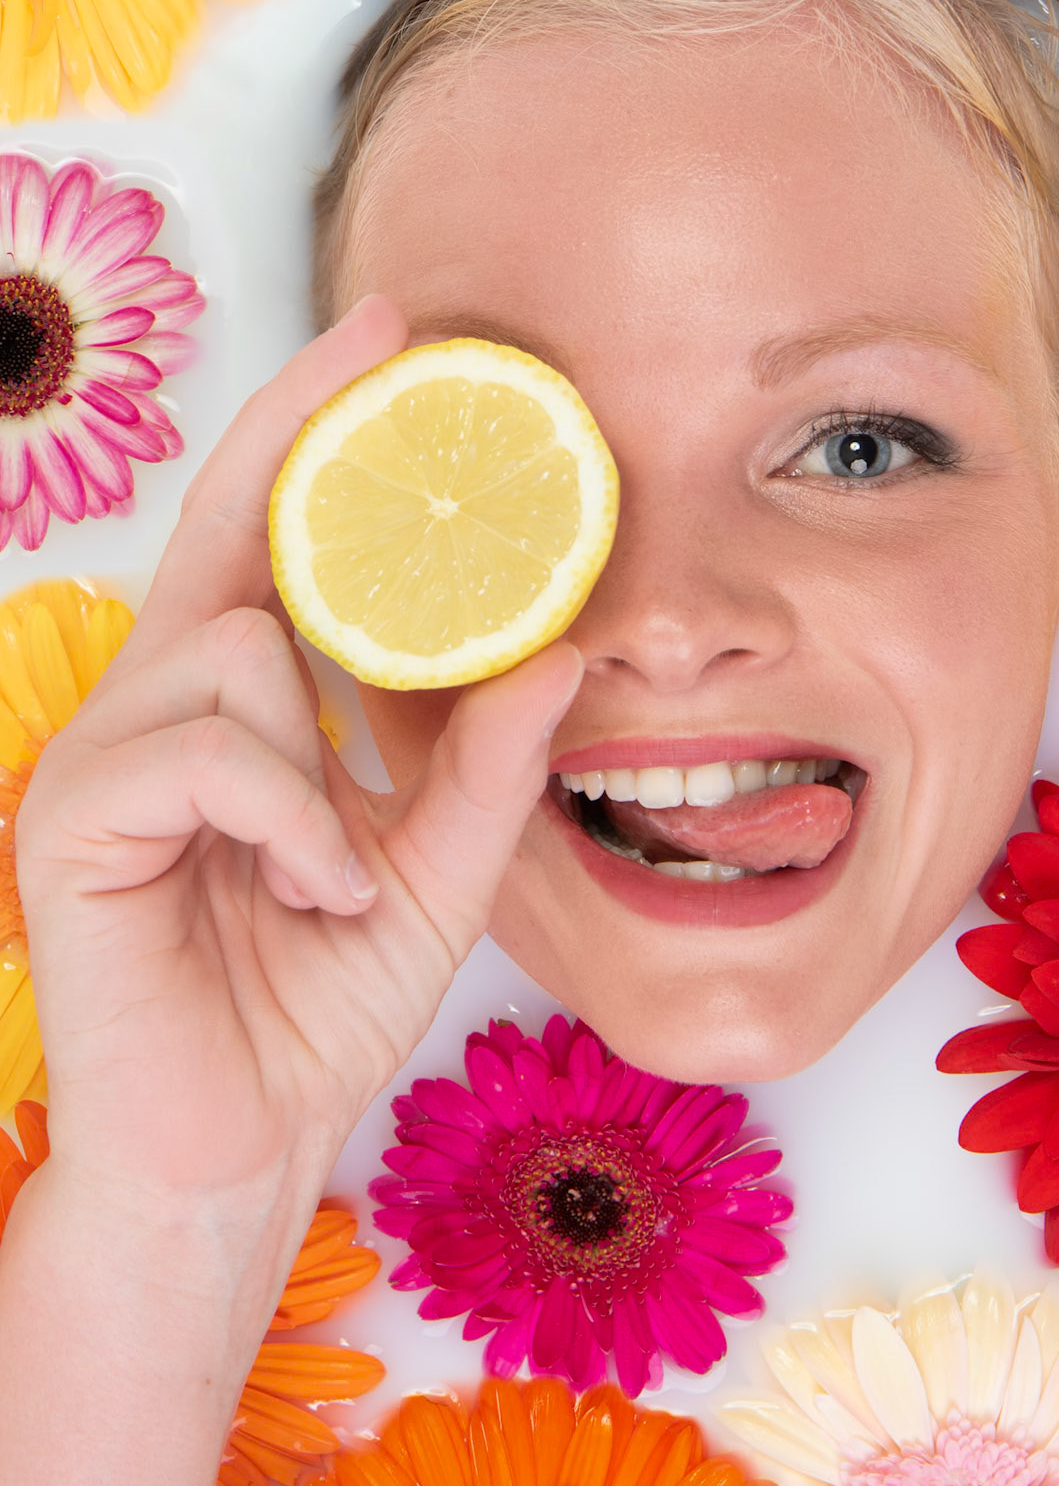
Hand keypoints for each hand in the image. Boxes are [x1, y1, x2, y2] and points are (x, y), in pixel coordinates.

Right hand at [15, 297, 581, 1216]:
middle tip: (392, 351)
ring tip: (333, 877)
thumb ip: (485, 768)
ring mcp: (101, 759)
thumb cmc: (315, 1008)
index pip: (261, 532)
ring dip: (317, 768)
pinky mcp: (71, 822)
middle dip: (308, 446)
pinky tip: (305, 895)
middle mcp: (155, 707)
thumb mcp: (434, 876)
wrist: (234, 1150)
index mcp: (230, 708)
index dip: (308, 427)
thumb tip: (561, 651)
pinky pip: (208, 753)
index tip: (385, 334)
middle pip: (230, 536)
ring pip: (236, 654)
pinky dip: (286, 823)